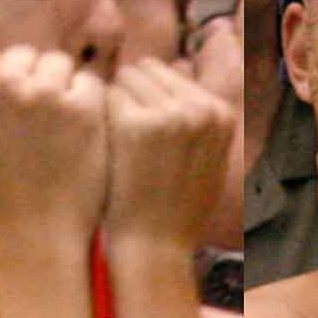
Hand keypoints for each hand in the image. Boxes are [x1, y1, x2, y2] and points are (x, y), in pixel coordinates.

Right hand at [0, 43, 107, 250]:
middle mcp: (2, 84)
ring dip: (63, 88)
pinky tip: (79, 137)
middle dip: (32, 81)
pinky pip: (89, 83)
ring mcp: (45, 95)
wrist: (30, 239)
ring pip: (59, 64)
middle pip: (25, 56)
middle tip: (37, 125)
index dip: (3, 87)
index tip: (11, 118)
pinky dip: (88, 105)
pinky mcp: (83, 109)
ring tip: (60, 129)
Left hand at [102, 45, 233, 256]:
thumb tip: (176, 72)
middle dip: (129, 93)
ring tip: (109, 139)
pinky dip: (97, 114)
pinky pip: (105, 96)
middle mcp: (200, 107)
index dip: (147, 97)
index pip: (171, 74)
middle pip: (147, 69)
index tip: (136, 125)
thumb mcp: (206, 160)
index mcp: (220, 113)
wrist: (154, 248)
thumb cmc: (173, 210)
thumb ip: (196, 120)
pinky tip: (97, 143)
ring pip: (125, 78)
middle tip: (118, 131)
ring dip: (112, 102)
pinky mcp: (136, 124)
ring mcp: (169, 113)